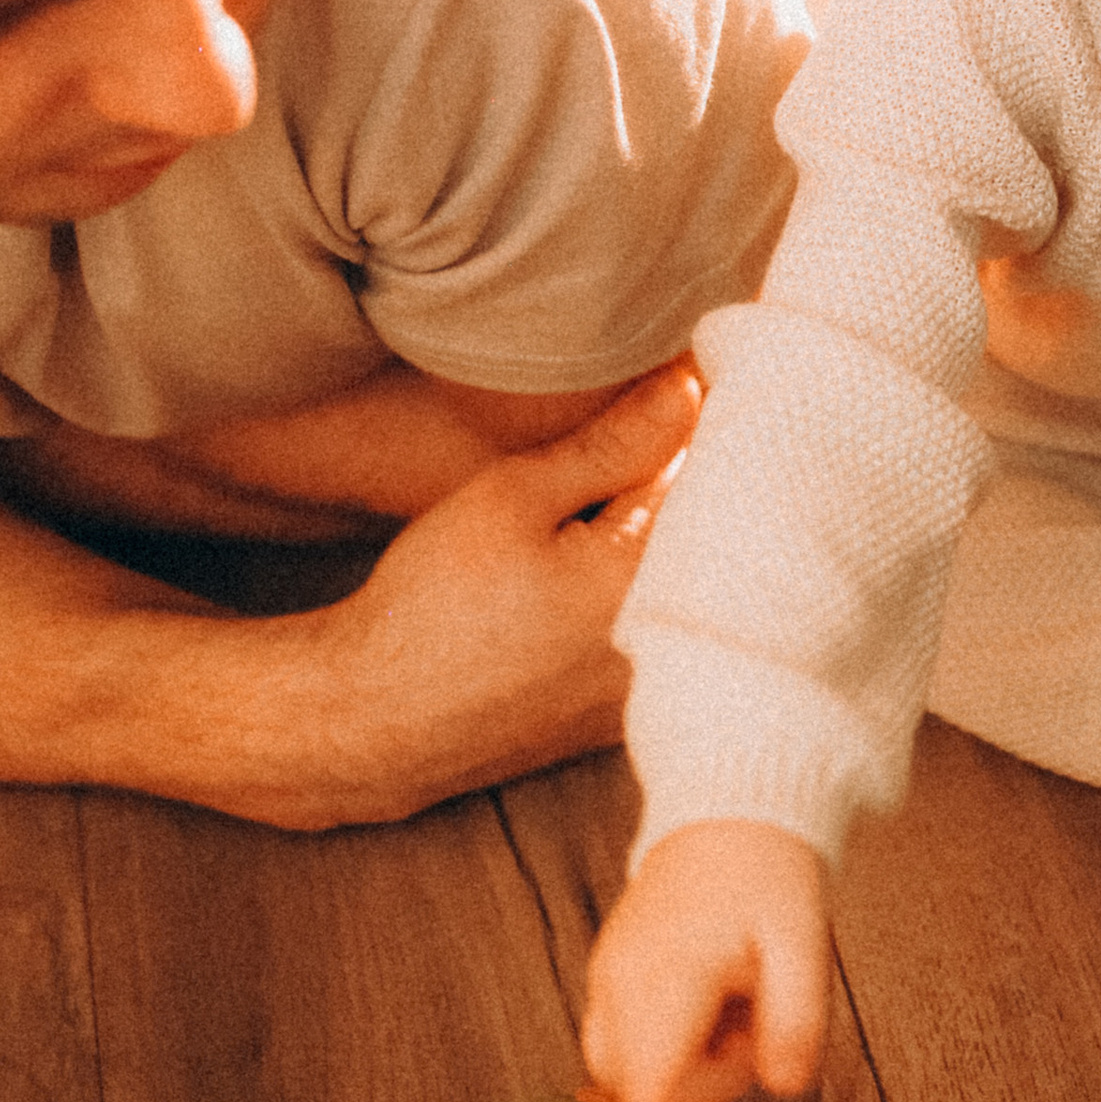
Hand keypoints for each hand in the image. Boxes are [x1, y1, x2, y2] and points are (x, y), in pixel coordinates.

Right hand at [261, 360, 702, 828]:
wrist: (374, 723)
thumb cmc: (433, 608)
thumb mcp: (514, 498)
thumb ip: (616, 442)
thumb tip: (689, 384)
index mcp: (658, 584)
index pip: (726, 479)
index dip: (712, 421)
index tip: (694, 378)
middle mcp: (677, 644)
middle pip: (726, 533)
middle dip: (706, 473)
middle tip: (669, 415)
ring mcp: (661, 684)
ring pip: (701, 581)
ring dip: (685, 532)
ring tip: (636, 484)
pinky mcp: (634, 707)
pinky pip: (673, 625)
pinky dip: (662, 584)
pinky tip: (616, 557)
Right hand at [581, 820, 832, 1101]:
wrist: (727, 819)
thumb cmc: (766, 880)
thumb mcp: (805, 947)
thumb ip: (798, 1022)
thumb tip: (785, 1087)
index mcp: (672, 971)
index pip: (644, 1063)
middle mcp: (623, 978)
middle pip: (632, 1082)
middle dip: (693, 1082)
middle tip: (745, 1029)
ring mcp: (606, 976)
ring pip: (620, 1066)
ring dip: (676, 1063)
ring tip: (726, 1006)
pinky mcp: (605, 976)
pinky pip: (620, 1039)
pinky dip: (661, 1041)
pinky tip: (702, 999)